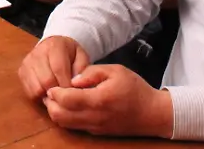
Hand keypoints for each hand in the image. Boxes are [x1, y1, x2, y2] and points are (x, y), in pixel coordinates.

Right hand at [19, 35, 90, 99]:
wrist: (53, 46)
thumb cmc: (70, 54)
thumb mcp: (82, 57)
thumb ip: (82, 70)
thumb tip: (74, 85)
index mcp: (54, 45)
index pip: (59, 69)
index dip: (66, 85)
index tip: (73, 93)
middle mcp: (37, 52)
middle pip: (46, 80)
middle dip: (58, 92)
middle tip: (66, 96)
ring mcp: (27, 62)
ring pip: (36, 88)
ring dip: (48, 95)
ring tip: (57, 93)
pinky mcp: (21, 72)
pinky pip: (29, 92)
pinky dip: (40, 96)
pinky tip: (48, 92)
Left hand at [43, 64, 172, 137]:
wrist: (152, 113)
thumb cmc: (135, 89)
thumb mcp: (116, 71)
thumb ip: (92, 72)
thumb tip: (73, 79)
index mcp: (98, 100)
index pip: (66, 99)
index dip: (54, 92)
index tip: (52, 84)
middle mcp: (94, 117)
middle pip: (60, 116)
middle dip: (51, 104)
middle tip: (51, 92)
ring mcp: (95, 128)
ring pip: (65, 125)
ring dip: (57, 112)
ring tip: (59, 99)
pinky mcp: (97, 133)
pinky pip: (75, 127)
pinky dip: (66, 118)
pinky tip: (70, 106)